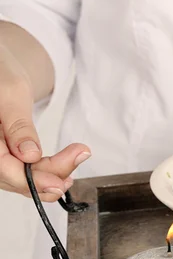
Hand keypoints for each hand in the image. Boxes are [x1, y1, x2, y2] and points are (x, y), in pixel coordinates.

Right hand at [0, 44, 89, 201]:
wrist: (2, 74)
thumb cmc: (1, 76)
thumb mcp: (11, 94)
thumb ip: (18, 126)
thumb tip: (30, 155)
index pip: (2, 169)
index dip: (30, 181)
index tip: (59, 184)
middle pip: (13, 178)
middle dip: (49, 175)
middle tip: (79, 157)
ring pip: (20, 179)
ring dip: (51, 176)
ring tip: (77, 158)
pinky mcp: (5, 158)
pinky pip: (23, 173)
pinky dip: (45, 173)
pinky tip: (65, 171)